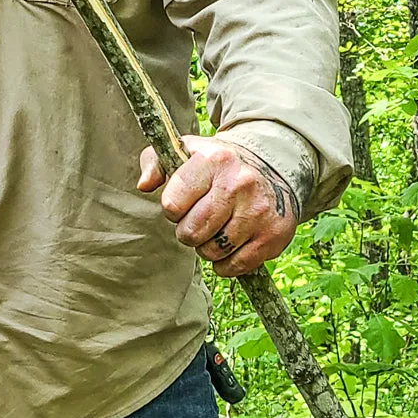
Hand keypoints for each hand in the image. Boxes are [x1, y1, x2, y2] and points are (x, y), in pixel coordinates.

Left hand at [137, 135, 298, 276]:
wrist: (269, 168)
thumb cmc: (214, 164)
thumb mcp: (183, 152)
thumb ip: (154, 163)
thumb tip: (144, 185)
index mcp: (213, 160)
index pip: (172, 203)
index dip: (171, 209)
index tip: (180, 203)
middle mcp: (239, 183)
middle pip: (191, 232)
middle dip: (187, 231)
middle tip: (196, 220)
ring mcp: (259, 210)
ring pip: (213, 251)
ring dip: (207, 247)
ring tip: (214, 228)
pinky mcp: (273, 234)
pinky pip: (236, 265)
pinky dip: (226, 263)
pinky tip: (228, 244)